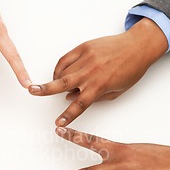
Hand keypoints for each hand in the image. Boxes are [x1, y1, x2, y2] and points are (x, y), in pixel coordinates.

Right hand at [28, 18, 167, 125]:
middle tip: (32, 91)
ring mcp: (86, 58)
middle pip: (63, 83)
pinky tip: (58, 73)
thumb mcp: (116, 90)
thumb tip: (72, 97)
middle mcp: (91, 72)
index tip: (58, 123)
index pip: (79, 104)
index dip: (68, 116)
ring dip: (56, 81)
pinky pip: (65, 59)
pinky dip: (59, 68)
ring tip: (52, 85)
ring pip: (63, 72)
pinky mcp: (84, 47)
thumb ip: (94, 97)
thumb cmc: (131, 69)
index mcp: (100, 86)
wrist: (138, 46)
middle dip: (45, 89)